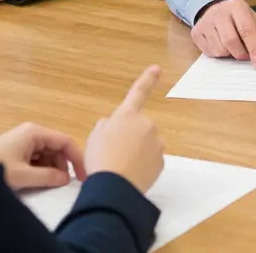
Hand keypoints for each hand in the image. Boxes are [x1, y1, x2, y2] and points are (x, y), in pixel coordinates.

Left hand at [0, 122, 85, 190]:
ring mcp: (24, 140)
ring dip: (50, 169)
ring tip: (44, 183)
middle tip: (60, 184)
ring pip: (48, 154)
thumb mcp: (23, 175)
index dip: (77, 159)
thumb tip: (66, 179)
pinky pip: (37, 158)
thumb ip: (48, 177)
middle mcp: (32, 133)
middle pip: (57, 148)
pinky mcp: (17, 149)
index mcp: (35, 133)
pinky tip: (34, 180)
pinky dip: (40, 169)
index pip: (66, 142)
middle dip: (62, 166)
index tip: (83, 177)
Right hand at [86, 64, 165, 192]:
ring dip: (136, 152)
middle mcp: (146, 124)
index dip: (147, 79)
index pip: (138, 92)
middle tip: (113, 153)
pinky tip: (130, 174)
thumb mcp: (94, 137)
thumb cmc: (100, 158)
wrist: (114, 187)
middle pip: (138, 128)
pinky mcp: (161, 161)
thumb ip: (106, 125)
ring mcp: (156, 143)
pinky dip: (142, 166)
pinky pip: (150, 160)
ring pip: (146, 145)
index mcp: (127, 115)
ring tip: (120, 166)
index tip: (157, 68)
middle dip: (130, 138)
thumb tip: (114, 125)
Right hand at [190, 0, 255, 69]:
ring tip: (233, 46)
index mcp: (236, 6)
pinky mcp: (196, 32)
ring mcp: (204, 22)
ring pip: (219, 49)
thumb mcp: (254, 21)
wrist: (214, 8)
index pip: (247, 30)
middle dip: (241, 54)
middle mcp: (218, 12)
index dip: (255, 49)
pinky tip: (221, 45)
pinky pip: (209, 53)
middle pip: (231, 41)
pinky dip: (219, 54)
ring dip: (229, 54)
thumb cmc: (238, 18)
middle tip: (246, 57)